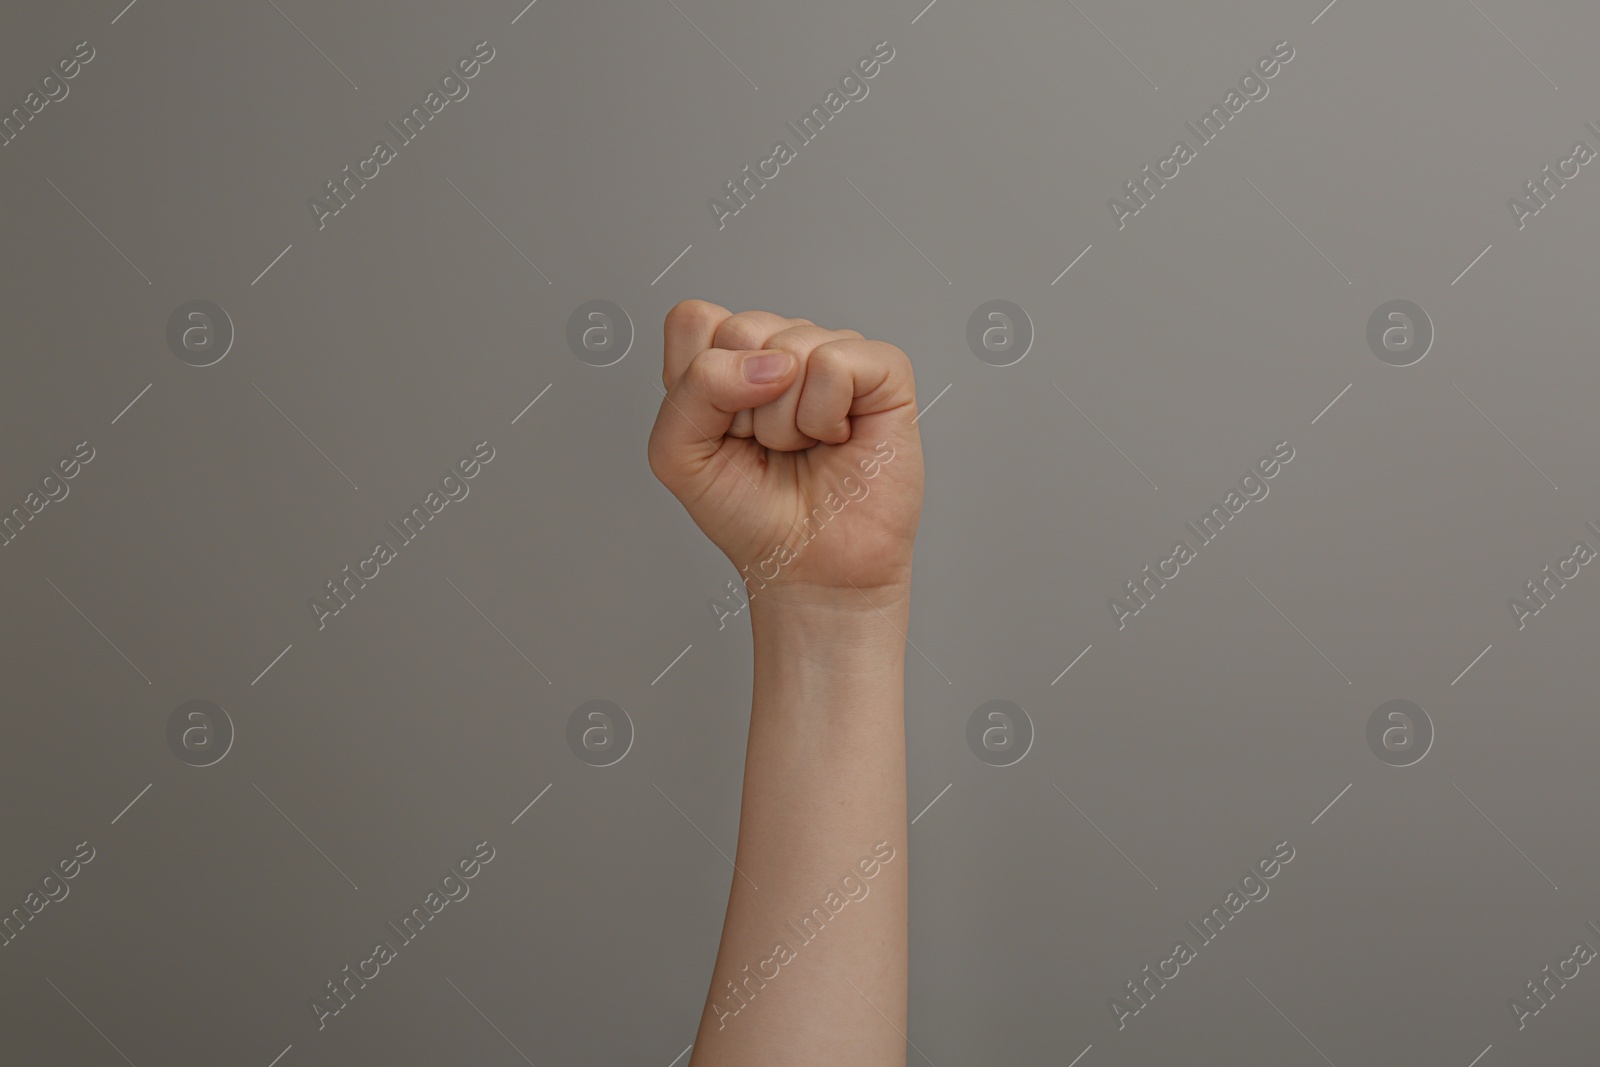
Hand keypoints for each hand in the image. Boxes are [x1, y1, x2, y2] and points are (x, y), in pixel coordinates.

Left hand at [647, 300, 923, 606]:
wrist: (809, 568)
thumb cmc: (752, 514)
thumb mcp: (679, 455)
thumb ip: (692, 391)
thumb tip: (769, 361)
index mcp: (731, 358)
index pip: (695, 320)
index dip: (698, 385)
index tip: (721, 432)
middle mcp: (782, 348)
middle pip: (740, 330)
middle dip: (743, 408)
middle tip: (766, 446)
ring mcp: (834, 352)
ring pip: (787, 347)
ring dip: (785, 421)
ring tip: (803, 446)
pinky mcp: (883, 370)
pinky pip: (836, 363)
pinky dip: (825, 416)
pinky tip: (837, 438)